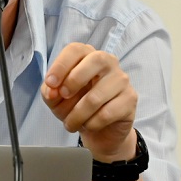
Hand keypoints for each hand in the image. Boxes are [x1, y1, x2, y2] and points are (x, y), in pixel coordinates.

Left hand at [41, 43, 136, 161]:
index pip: (75, 50)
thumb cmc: (77, 106)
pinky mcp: (130, 98)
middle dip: (74, 81)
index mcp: (87, 56)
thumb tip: (51, 90)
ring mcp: (121, 79)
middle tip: (63, 96)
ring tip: (70, 124)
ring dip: (78, 114)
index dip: (61, 65)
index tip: (51, 83)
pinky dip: (92, 123)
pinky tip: (88, 125)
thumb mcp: (57, 99)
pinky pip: (107, 113)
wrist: (101, 131)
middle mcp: (108, 62)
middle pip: (94, 60)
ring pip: (97, 95)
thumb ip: (50, 92)